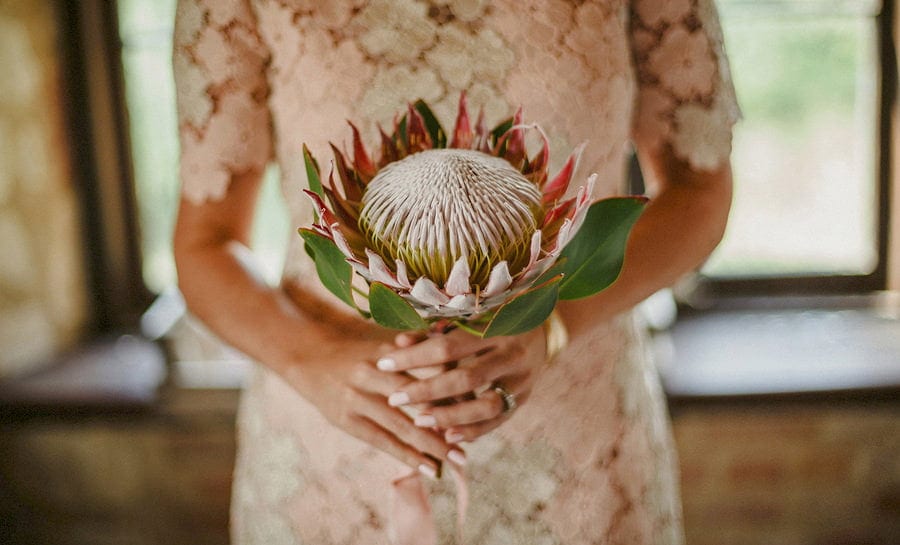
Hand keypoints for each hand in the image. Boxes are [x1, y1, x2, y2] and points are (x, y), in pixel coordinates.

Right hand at [285, 331, 464, 476]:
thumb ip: (417, 352)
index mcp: (387, 351)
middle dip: (448, 420)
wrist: (306, 353)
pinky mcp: (345, 419)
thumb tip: (456, 367)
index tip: (481, 403)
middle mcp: (372, 373)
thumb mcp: (385, 342)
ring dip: (431, 444)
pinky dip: (406, 455)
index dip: (455, 389)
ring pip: (401, 424)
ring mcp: (357, 397)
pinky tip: (427, 467)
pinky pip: (381, 441)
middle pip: (418, 399)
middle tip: (475, 439)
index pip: (428, 370)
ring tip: (456, 460)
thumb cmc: (355, 348)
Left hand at [376, 327, 546, 443]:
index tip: (384, 364)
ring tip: (419, 421)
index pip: (448, 346)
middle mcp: (511, 354)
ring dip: (450, 416)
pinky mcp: (524, 398)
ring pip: (485, 405)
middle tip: (395, 398)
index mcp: (495, 327)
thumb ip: (435, 331)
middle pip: (465, 378)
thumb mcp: (468, 318)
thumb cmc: (494, 318)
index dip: (415, 356)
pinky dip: (472, 430)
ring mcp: (522, 380)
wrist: (543, 328)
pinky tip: (447, 435)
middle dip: (427, 390)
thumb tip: (399, 342)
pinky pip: (498, 421)